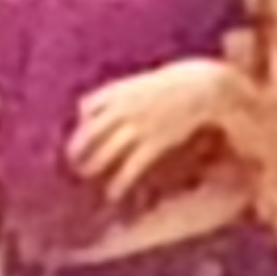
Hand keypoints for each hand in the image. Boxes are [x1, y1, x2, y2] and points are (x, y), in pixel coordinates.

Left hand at [67, 58, 238, 196]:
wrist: (202, 86)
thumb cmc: (176, 84)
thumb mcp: (147, 83)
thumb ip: (127, 92)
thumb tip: (117, 105)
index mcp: (121, 92)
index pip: (87, 106)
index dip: (82, 121)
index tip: (82, 132)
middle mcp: (124, 109)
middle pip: (90, 132)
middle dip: (77, 149)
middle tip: (74, 162)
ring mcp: (138, 126)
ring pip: (105, 150)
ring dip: (93, 165)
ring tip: (88, 175)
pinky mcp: (154, 142)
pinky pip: (131, 166)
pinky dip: (120, 181)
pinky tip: (114, 192)